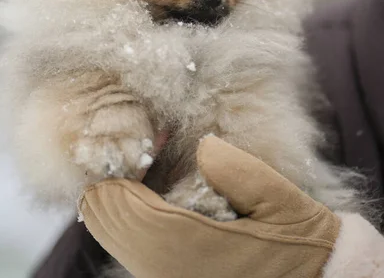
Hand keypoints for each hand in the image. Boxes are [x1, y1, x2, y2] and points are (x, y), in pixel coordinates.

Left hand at [79, 136, 340, 277]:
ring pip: (109, 234)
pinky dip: (126, 215)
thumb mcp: (276, 198)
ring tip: (149, 167)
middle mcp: (162, 271)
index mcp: (184, 248)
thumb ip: (234, 167)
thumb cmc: (297, 245)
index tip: (152, 136)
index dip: (124, 162)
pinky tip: (151, 195)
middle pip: (104, 217)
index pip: (119, 202)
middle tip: (148, 147)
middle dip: (114, 175)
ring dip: (118, 195)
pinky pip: (126, 246)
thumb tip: (200, 146)